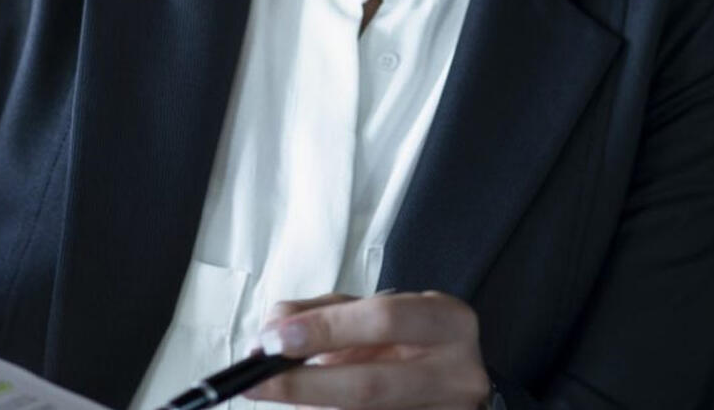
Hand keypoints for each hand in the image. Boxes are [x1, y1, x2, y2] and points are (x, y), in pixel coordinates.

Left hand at [246, 291, 491, 408]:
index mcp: (449, 323)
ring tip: (278, 394)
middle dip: (303, 385)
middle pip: (369, 387)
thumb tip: (271, 332)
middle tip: (257, 382)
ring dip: (310, 408)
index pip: (384, 320)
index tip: (275, 338)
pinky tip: (310, 408)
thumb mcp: (375, 312)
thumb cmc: (407, 340)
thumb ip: (323, 313)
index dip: (325, 329)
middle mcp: (457, 375)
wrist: (452, 377)